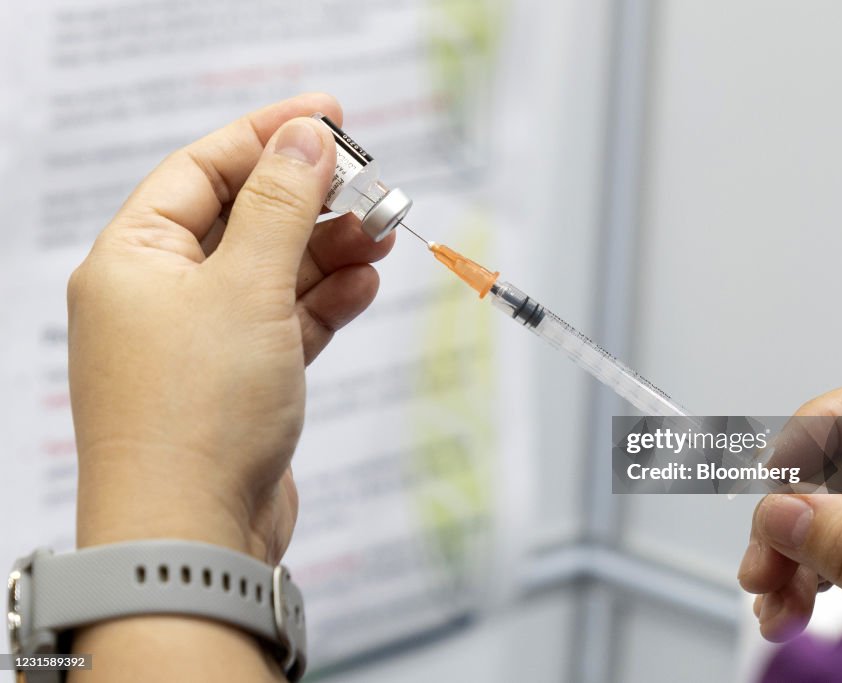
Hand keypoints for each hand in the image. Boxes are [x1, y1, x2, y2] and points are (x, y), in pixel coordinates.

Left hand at [68, 94, 393, 563]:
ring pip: (274, 272)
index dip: (266, 136)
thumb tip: (305, 136)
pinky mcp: (241, 380)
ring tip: (383, 230)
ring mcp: (202, 340)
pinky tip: (365, 282)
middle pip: (245, 220)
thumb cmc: (193, 416)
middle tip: (372, 183)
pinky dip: (328, 301)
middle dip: (311, 200)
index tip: (328, 116)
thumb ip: (281, 207)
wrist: (192, 536)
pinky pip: (288, 321)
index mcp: (133, 259)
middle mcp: (161, 295)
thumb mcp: (244, 288)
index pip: (202, 170)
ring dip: (329, 250)